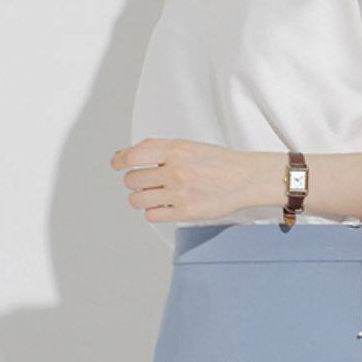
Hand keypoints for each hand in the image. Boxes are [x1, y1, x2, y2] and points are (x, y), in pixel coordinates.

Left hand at [111, 139, 275, 224]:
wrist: (244, 178)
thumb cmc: (216, 162)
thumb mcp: (187, 146)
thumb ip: (157, 149)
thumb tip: (123, 156)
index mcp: (175, 150)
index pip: (133, 156)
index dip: (119, 161)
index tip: (117, 164)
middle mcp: (176, 171)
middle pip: (132, 180)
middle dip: (135, 181)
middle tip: (146, 181)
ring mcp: (180, 193)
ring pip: (138, 200)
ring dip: (140, 198)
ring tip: (152, 195)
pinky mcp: (185, 213)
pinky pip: (152, 215)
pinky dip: (153, 211)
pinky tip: (163, 205)